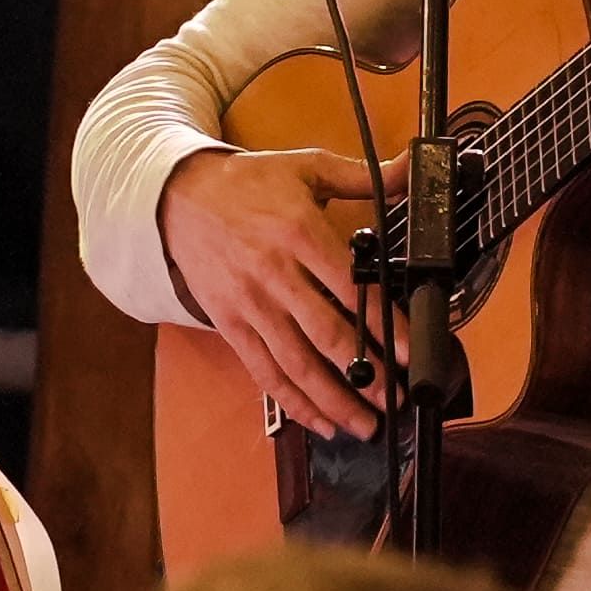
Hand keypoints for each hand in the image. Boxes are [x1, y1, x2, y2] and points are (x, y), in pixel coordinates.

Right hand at [157, 144, 388, 430]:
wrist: (178, 197)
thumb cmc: (247, 183)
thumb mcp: (305, 166)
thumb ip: (363, 176)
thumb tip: (412, 170)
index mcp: (300, 233)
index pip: (352, 288)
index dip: (385, 325)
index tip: (411, 353)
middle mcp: (275, 274)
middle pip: (327, 334)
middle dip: (367, 373)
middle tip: (398, 398)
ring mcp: (250, 304)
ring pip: (297, 363)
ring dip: (334, 399)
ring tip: (366, 424)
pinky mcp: (230, 324)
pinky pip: (265, 371)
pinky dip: (293, 401)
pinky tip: (322, 421)